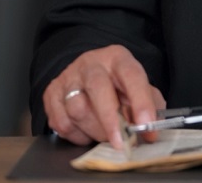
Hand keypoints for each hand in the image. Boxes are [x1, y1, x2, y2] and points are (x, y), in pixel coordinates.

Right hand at [42, 45, 165, 148]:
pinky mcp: (51, 93)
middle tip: (121, 143)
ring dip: (95, 130)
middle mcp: (91, 64)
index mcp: (118, 58)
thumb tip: (150, 132)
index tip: (147, 125)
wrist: (84, 76)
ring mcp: (68, 77)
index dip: (141, 101)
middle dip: (111, 120)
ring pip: (78, 109)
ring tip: (105, 134)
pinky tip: (86, 131)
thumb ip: (149, 107)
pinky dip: (77, 135)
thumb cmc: (116, 86)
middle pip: (98, 88)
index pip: (131, 75)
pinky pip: (61, 123)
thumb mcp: (137, 89)